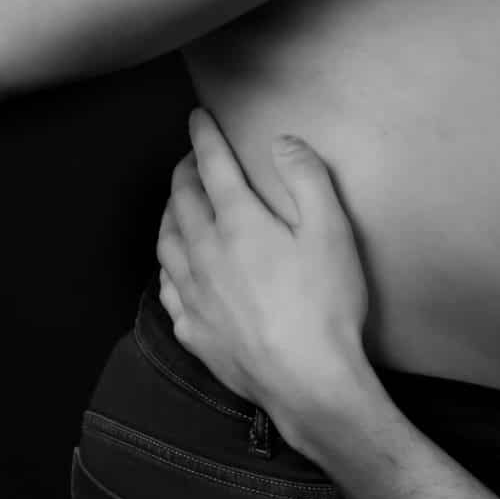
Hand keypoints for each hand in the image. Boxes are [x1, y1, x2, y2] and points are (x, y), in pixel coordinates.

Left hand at [156, 108, 370, 452]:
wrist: (307, 381)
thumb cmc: (325, 305)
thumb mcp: (332, 232)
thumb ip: (307, 179)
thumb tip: (283, 142)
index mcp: (239, 223)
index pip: (212, 166)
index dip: (204, 137)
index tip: (197, 117)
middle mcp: (205, 253)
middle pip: (182, 201)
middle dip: (183, 172)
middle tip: (191, 159)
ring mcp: (194, 294)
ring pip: (167, 243)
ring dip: (169, 215)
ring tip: (177, 205)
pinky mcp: (194, 330)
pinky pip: (168, 288)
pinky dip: (168, 266)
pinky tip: (176, 268)